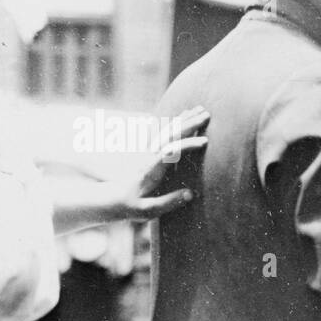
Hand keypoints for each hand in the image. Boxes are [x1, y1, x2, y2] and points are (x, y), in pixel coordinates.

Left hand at [118, 106, 210, 220]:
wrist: (113, 198)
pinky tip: (185, 116)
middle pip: (170, 135)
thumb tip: (191, 194)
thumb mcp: (148, 210)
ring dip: (184, 119)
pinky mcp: (150, 151)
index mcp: (151, 169)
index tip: (205, 141)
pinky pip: (165, 132)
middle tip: (207, 115)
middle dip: (189, 123)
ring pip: (167, 130)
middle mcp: (149, 156)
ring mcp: (149, 151)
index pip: (170, 151)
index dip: (187, 144)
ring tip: (201, 110)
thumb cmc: (132, 206)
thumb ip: (168, 202)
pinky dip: (176, 122)